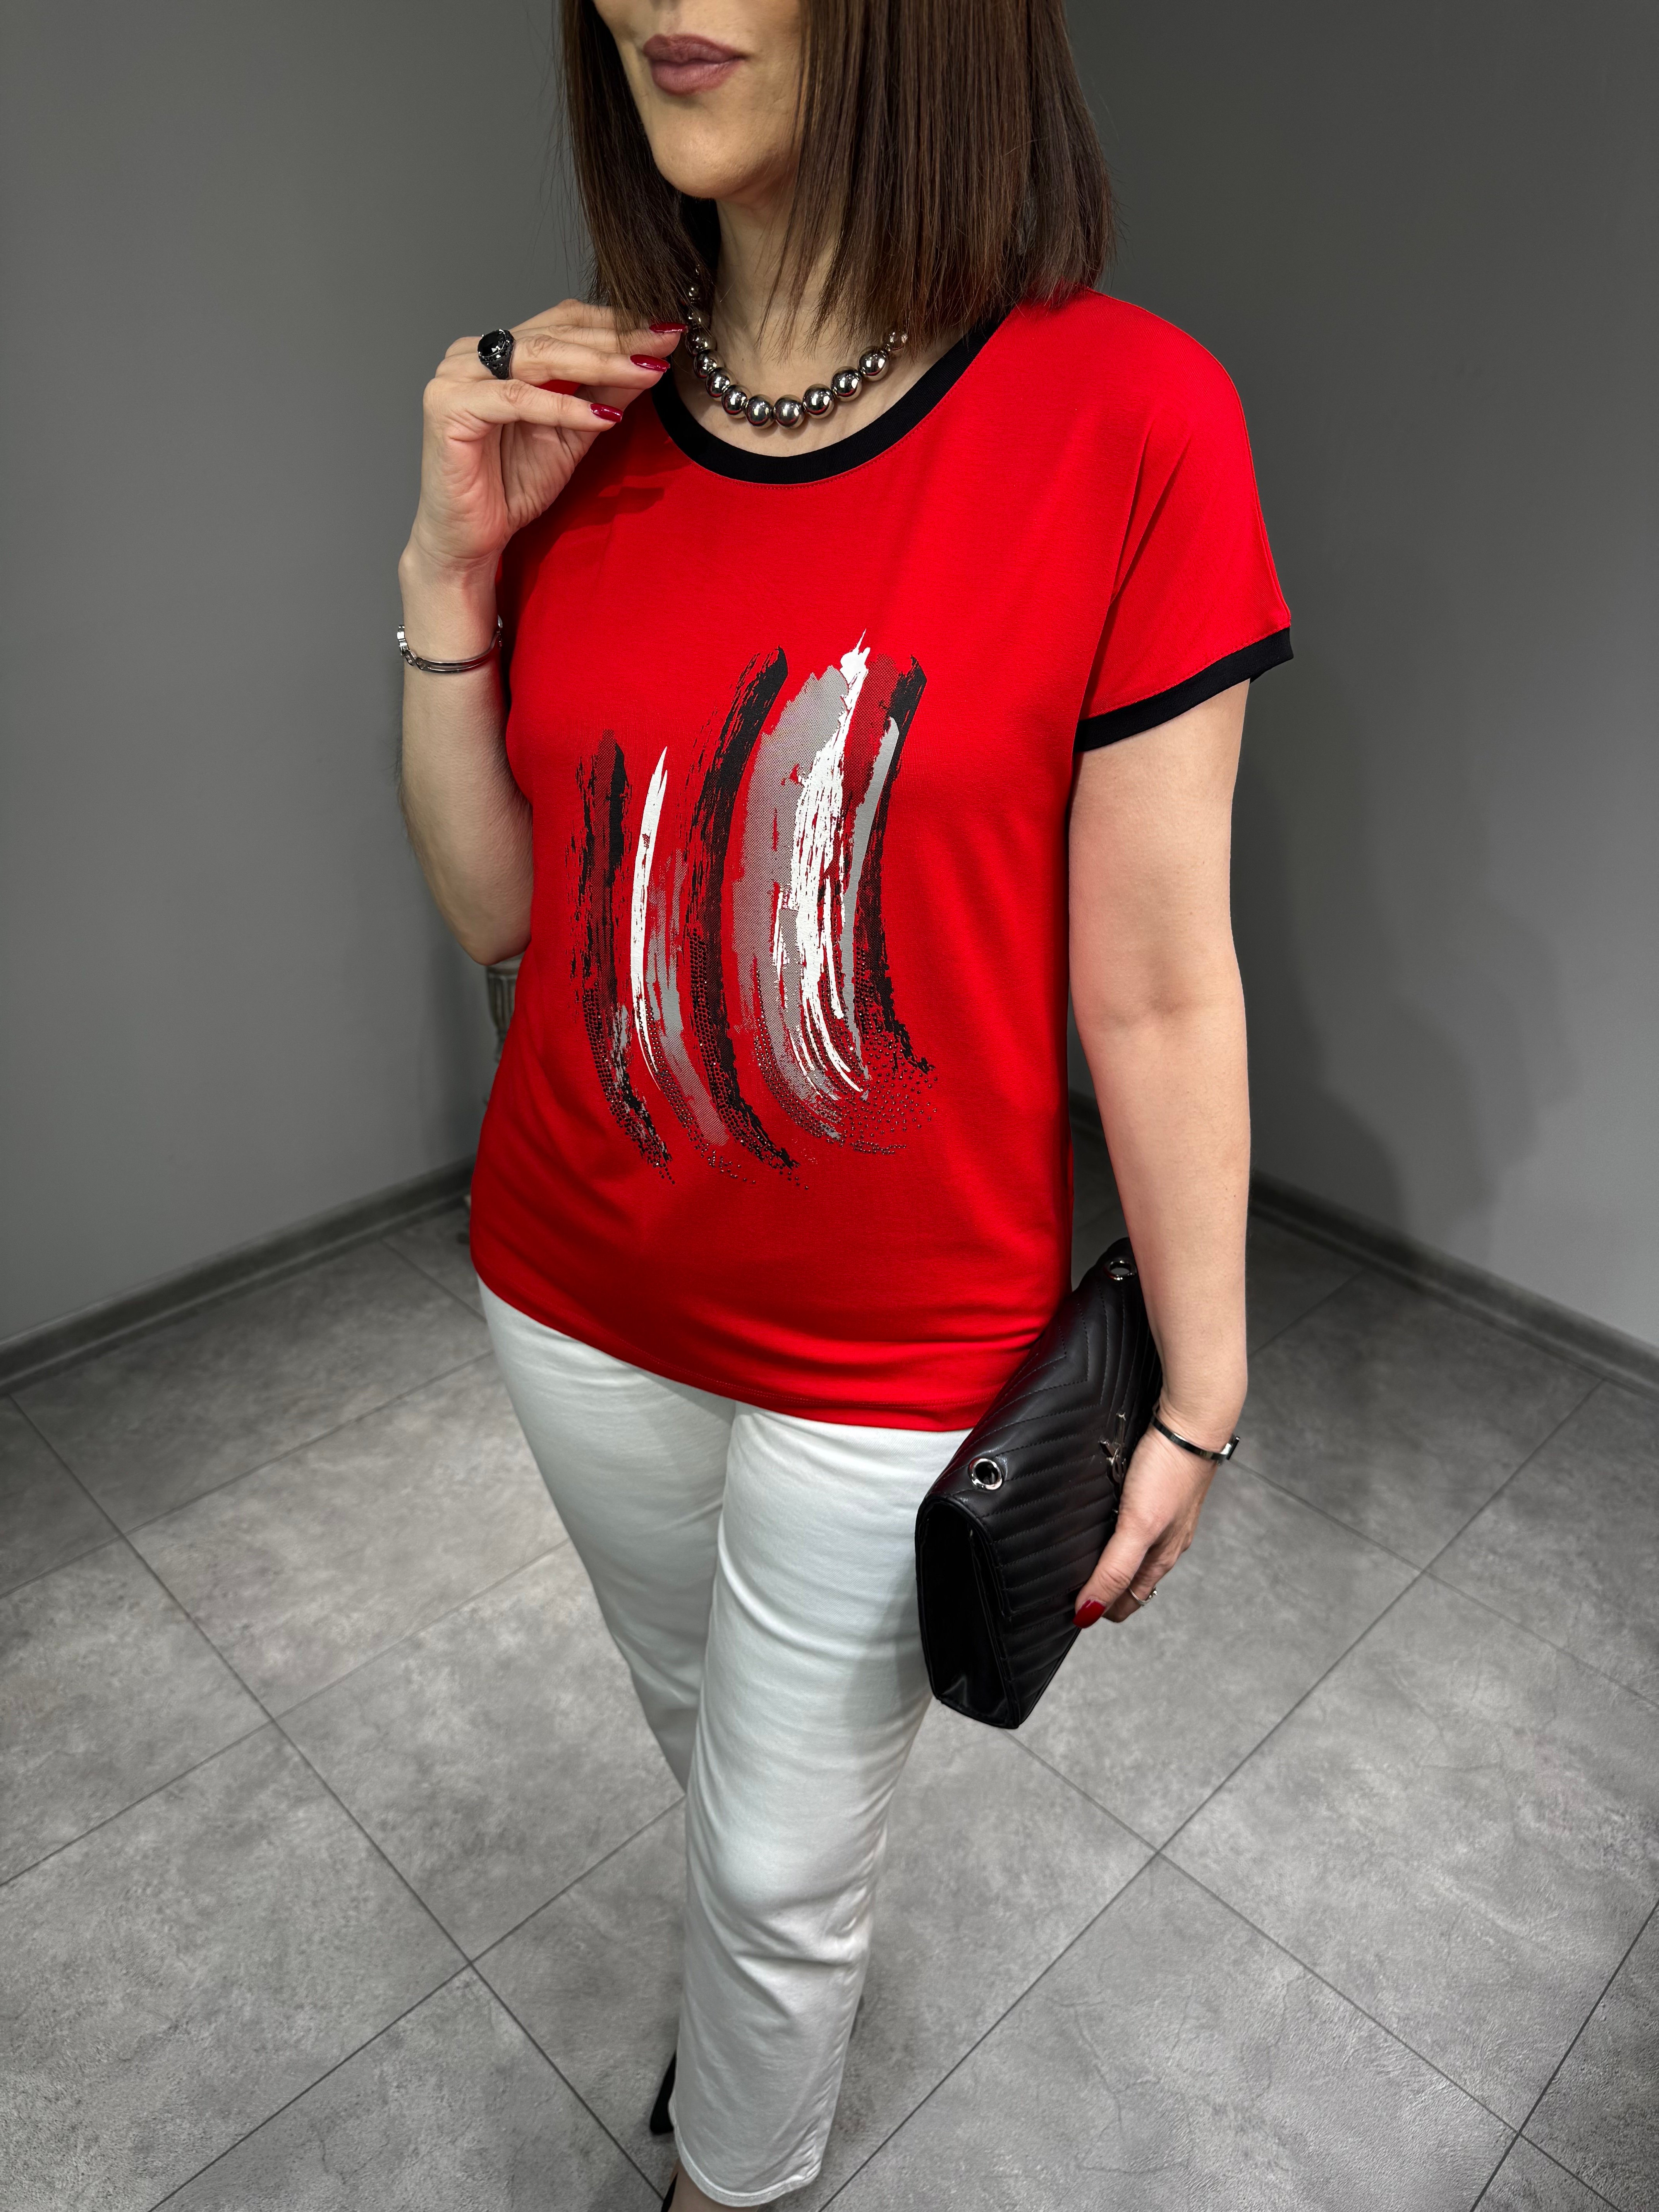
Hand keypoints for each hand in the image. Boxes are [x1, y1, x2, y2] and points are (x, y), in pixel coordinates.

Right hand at [403, 301, 685, 585]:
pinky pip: (517, 400)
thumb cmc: (511, 487)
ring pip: (540, 359)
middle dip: (616, 341)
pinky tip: (604, 419)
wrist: (470, 539)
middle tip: (664, 342)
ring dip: (600, 365)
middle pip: (555, 335)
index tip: (665, 331)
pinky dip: (563, 408)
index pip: (563, 321)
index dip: (614, 323)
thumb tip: (650, 362)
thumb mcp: (574, 435)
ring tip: (645, 371)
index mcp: (499, 352)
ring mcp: (457, 377)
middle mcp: (473, 353)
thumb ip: (604, 396)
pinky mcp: (450, 407)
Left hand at [1072, 1419, 1223, 1625]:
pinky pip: (1134, 1524)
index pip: (1128, 1601)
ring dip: (1111, 1563)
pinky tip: (1105, 1522)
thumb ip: (1115, 1569)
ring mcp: (1163, 1518)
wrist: (1189, 1425)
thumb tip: (1090, 1612)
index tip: (1073, 1613)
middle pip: (1131, 1580)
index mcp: (1160, 1559)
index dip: (1101, 1610)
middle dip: (1105, 1592)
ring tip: (1082, 1562)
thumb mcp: (1138, 1527)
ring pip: (1133, 1553)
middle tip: (1070, 1591)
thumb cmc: (1169, 1473)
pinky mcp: (1158, 1494)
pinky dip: (1117, 1534)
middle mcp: (1164, 1543)